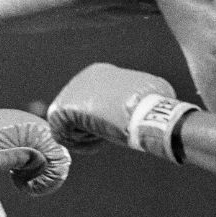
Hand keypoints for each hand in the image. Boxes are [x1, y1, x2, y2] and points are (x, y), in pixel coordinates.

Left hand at [46, 63, 197, 162]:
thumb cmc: (154, 104)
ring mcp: (71, 90)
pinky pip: (61, 132)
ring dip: (83, 136)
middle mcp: (82, 77)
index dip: (101, 120)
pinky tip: (96, 143)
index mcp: (99, 72)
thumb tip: (144, 104)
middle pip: (78, 113)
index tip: (116, 128)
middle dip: (89, 127)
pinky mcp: (63, 107)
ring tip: (101, 140)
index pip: (91, 103)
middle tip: (106, 137)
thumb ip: (134, 95)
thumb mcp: (148, 91)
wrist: (147, 111)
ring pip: (68, 123)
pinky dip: (77, 143)